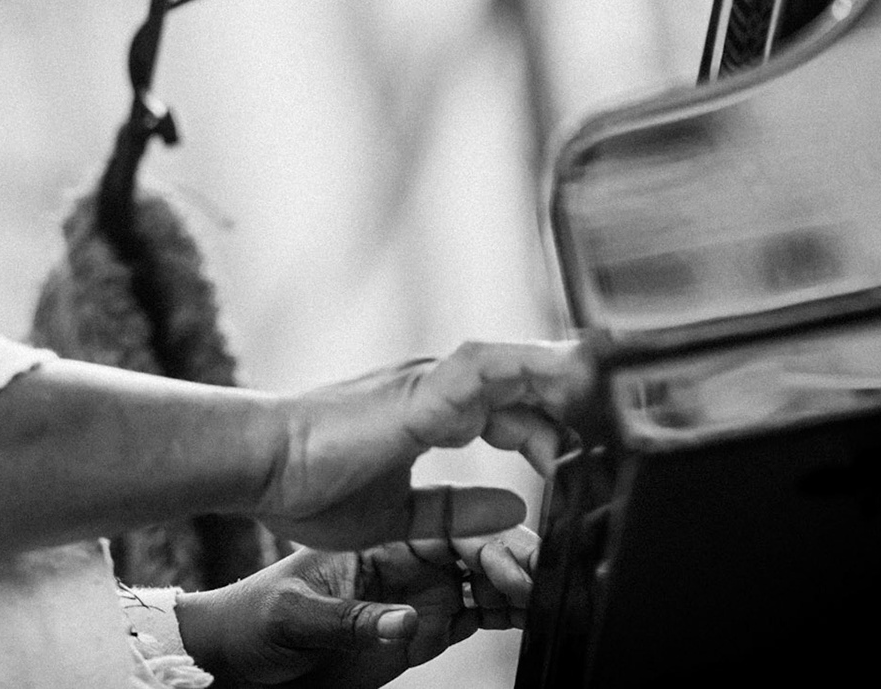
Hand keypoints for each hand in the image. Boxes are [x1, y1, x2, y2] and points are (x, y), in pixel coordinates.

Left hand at [174, 527, 538, 688]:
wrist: (236, 654)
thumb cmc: (254, 621)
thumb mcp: (293, 617)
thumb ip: (351, 622)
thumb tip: (407, 623)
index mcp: (374, 538)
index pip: (451, 524)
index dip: (491, 539)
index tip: (520, 557)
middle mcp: (400, 559)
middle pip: (478, 548)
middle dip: (516, 562)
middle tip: (544, 579)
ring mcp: (412, 590)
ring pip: (484, 578)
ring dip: (517, 585)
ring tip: (548, 597)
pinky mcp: (417, 625)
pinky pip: (473, 611)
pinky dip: (505, 611)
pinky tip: (529, 613)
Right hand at [256, 341, 588, 549]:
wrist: (261, 465)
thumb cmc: (307, 485)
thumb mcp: (398, 514)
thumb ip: (454, 510)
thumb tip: (511, 506)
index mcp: (431, 411)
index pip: (514, 412)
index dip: (555, 433)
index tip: (587, 459)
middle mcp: (436, 387)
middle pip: (528, 385)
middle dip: (576, 405)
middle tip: (619, 430)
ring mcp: (430, 383)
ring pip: (517, 364)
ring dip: (566, 378)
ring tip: (613, 390)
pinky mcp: (422, 390)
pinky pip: (491, 368)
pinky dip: (533, 370)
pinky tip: (569, 381)